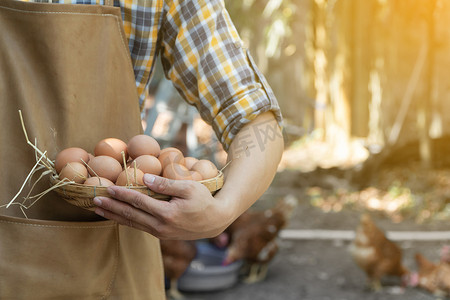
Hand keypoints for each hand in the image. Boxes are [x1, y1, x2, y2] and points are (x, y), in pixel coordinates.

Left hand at [92, 173, 231, 239]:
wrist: (215, 221)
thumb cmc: (204, 200)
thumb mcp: (189, 187)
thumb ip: (165, 183)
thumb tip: (145, 177)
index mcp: (167, 213)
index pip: (138, 202)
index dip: (122, 194)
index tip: (108, 188)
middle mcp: (161, 226)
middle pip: (130, 215)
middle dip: (111, 207)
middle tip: (94, 200)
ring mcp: (160, 232)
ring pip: (132, 223)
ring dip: (114, 216)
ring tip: (99, 209)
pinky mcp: (161, 234)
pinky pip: (139, 227)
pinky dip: (126, 221)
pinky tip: (117, 216)